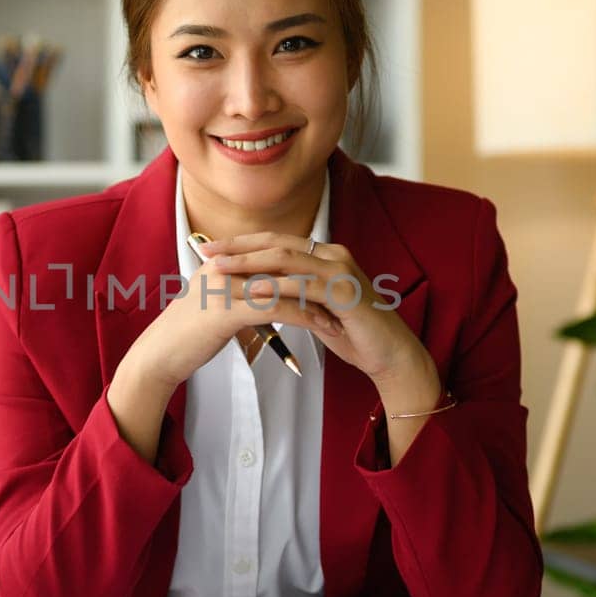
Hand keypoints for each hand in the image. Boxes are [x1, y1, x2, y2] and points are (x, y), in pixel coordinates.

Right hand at [118, 253, 344, 395]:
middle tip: (346, 294)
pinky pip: (279, 307)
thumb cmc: (188, 334)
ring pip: (286, 284)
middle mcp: (226, 265)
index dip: (303, 266)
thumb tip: (265, 295)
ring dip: (318, 298)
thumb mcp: (215, 304)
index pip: (273, 252)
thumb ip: (239, 292)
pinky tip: (325, 329)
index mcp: (223, 261)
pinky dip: (307, 317)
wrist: (160, 354)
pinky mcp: (230, 309)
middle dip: (317, 279)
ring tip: (342, 314)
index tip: (330, 282)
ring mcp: (227, 285)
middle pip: (284, 262)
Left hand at [196, 232, 440, 394]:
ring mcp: (341, 271)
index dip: (242, 244)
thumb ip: (291, 294)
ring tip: (220, 268)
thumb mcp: (313, 308)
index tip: (210, 249)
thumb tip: (256, 288)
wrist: (389, 354)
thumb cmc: (351, 333)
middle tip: (206, 251)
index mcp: (323, 256)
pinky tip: (252, 290)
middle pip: (277, 243)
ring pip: (288, 259)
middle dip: (238, 247)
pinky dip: (276, 285)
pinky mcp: (347, 292)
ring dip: (250, 262)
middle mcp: (333, 255)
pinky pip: (305, 285)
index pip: (276, 241)